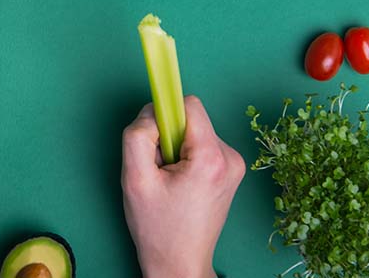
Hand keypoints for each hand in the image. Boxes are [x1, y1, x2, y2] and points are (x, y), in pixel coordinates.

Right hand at [121, 96, 244, 277]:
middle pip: (191, 119)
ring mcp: (234, 165)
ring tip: (169, 180)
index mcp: (211, 158)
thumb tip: (152, 111)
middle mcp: (230, 157)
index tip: (154, 137)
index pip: (189, 105)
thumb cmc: (158, 228)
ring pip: (195, 131)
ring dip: (176, 148)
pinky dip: (186, 157)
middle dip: (168, 137)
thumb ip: (138, 136)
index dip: (164, 115)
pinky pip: (202, 145)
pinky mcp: (230, 171)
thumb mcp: (134, 179)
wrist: (180, 262)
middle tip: (159, 170)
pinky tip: (180, 184)